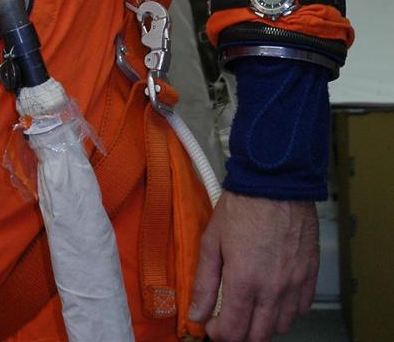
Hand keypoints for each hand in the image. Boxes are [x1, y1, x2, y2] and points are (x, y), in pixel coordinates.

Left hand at [188, 192, 318, 341]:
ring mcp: (294, 283)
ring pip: (282, 326)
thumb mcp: (212, 240)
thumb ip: (204, 282)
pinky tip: (275, 295)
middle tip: (231, 319)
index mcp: (244, 280)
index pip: (233, 331)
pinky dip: (288, 310)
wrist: (276, 180)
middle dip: (241, 333)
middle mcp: (272, 288)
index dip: (218, 334)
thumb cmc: (244, 204)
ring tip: (252, 306)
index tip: (212, 324)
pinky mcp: (310, 274)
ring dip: (265, 323)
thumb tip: (196, 313)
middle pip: (259, 336)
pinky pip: (302, 308)